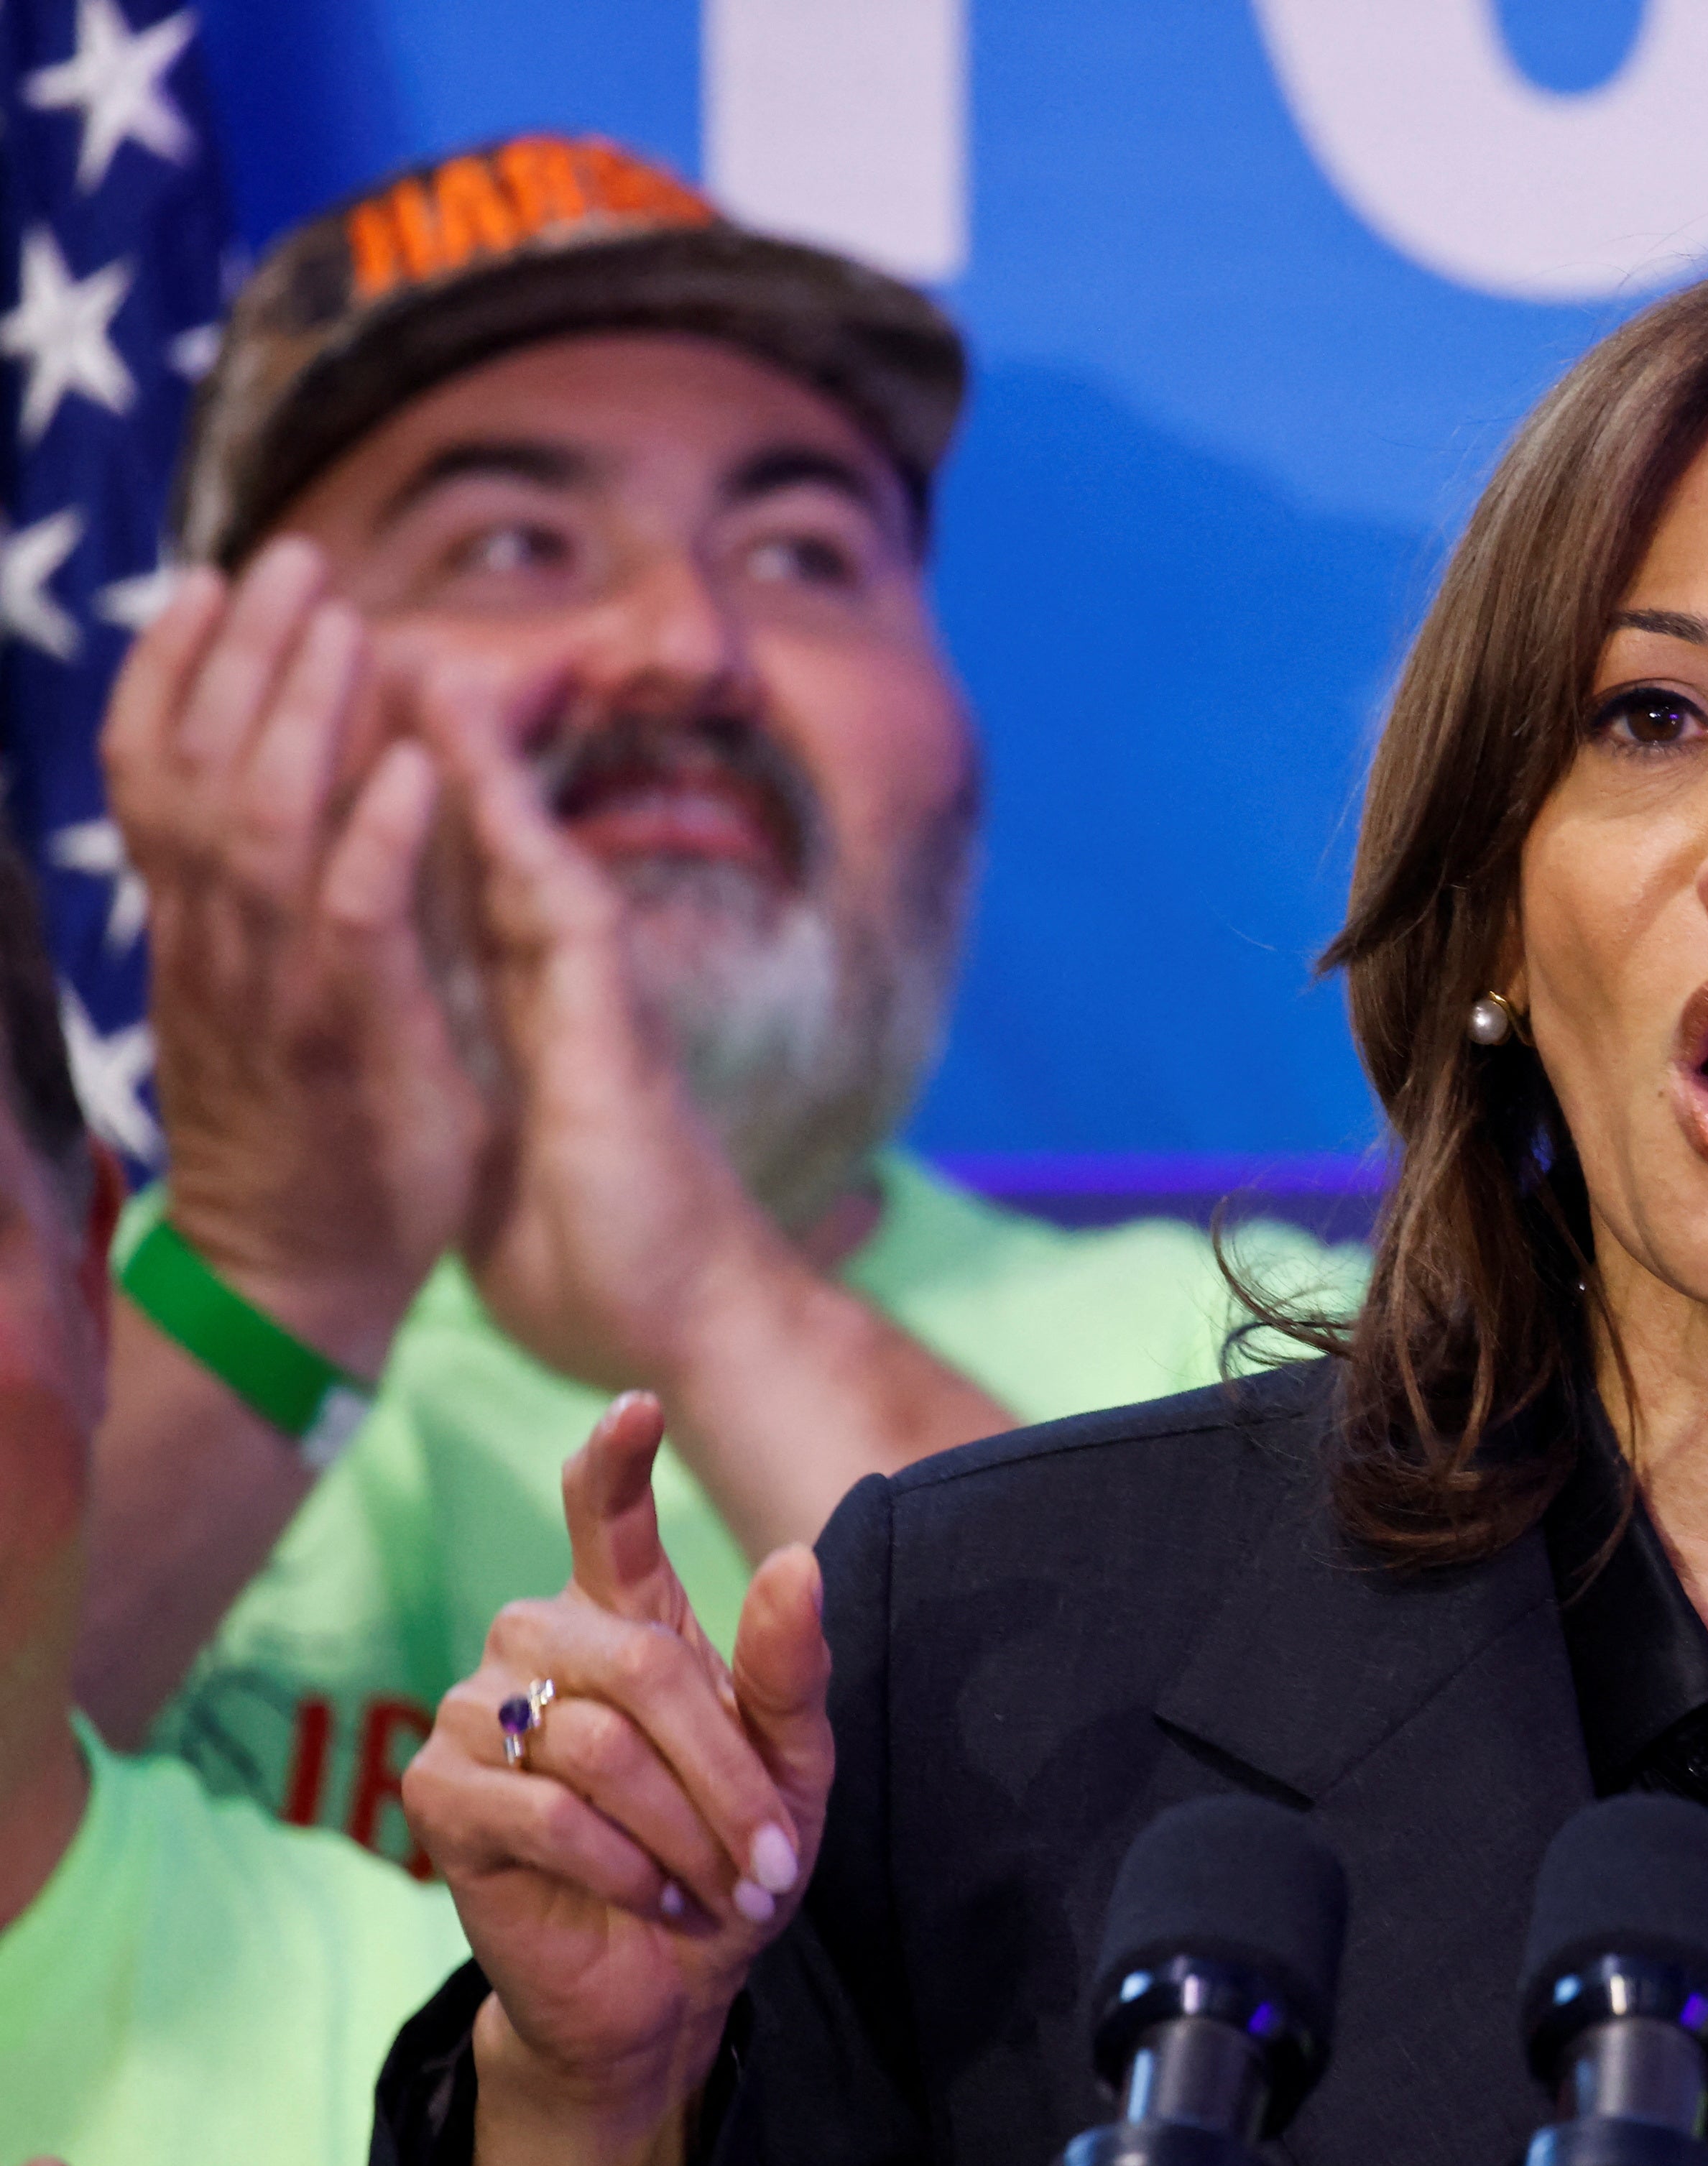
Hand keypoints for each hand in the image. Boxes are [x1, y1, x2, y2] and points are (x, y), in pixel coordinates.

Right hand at [101, 538, 487, 1369]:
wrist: (296, 1282)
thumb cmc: (301, 1139)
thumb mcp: (260, 1001)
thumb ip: (258, 910)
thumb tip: (271, 812)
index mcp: (194, 933)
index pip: (156, 774)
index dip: (175, 672)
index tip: (209, 581)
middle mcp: (215, 947)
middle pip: (203, 769)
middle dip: (248, 657)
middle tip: (296, 559)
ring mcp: (276, 992)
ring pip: (265, 822)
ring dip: (308, 715)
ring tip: (350, 623)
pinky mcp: (350, 1040)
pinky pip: (356, 920)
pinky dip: (380, 836)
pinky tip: (414, 765)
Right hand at [401, 1391, 831, 2165]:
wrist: (661, 1979)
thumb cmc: (729, 1856)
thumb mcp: (792, 1767)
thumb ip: (790, 1669)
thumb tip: (792, 1562)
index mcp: (622, 1619)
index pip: (605, 1518)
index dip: (616, 1463)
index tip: (637, 1407)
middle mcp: (538, 1643)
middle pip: (641, 1664)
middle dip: (727, 1773)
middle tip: (774, 1860)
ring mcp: (472, 1711)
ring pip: (598, 1746)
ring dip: (684, 1830)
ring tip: (720, 1885)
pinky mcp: (435, 1794)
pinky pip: (544, 1810)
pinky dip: (621, 1863)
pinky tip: (649, 1893)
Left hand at [411, 664, 811, 1393]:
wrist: (691, 1327)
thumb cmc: (607, 1272)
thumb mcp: (504, 1177)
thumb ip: (478, 1114)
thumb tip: (436, 1108)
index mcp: (538, 1031)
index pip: (470, 904)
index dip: (425, 827)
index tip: (375, 752)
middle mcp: (569, 995)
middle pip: (498, 849)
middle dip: (450, 758)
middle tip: (398, 654)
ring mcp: (594, 995)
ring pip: (522, 842)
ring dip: (475, 750)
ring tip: (424, 656)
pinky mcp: (606, 1016)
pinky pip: (546, 886)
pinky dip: (502, 809)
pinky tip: (462, 741)